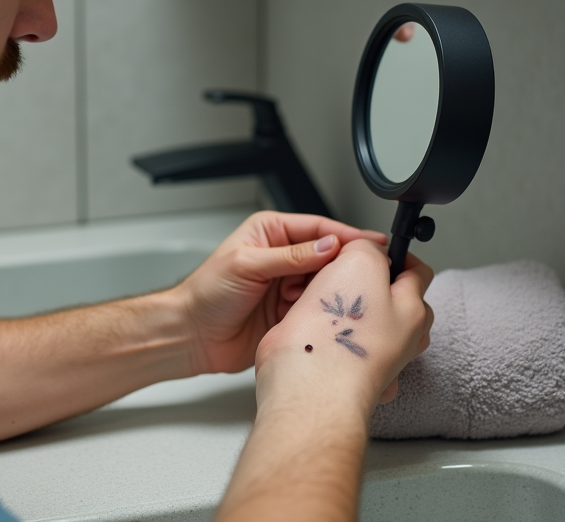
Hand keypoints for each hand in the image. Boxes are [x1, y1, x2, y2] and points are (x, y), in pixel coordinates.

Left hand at [169, 212, 386, 375]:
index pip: (317, 228)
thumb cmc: (206, 294)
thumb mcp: (247, 265)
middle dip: (346, 267)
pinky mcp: (291, 312)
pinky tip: (334, 317)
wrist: (192, 336)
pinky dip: (326, 313)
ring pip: (326, 285)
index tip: (371, 244)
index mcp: (270, 233)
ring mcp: (287, 286)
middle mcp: (281, 257)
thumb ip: (290, 256)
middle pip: (327, 257)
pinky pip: (318, 310)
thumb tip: (327, 245)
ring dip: (336, 292)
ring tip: (353, 298)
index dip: (346, 236)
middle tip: (370, 274)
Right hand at [255, 239, 433, 412]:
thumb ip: (368, 248)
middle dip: (368, 284)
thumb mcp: (359, 260)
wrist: (310, 386)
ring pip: (367, 325)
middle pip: (393, 300)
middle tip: (342, 275)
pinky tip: (313, 332)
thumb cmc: (338, 334)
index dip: (395, 254)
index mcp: (414, 310)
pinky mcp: (349, 375)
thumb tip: (367, 252)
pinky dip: (329, 337)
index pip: (417, 271)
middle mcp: (402, 339)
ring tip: (321, 305)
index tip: (374, 249)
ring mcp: (377, 360)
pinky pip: (343, 347)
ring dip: (346, 312)